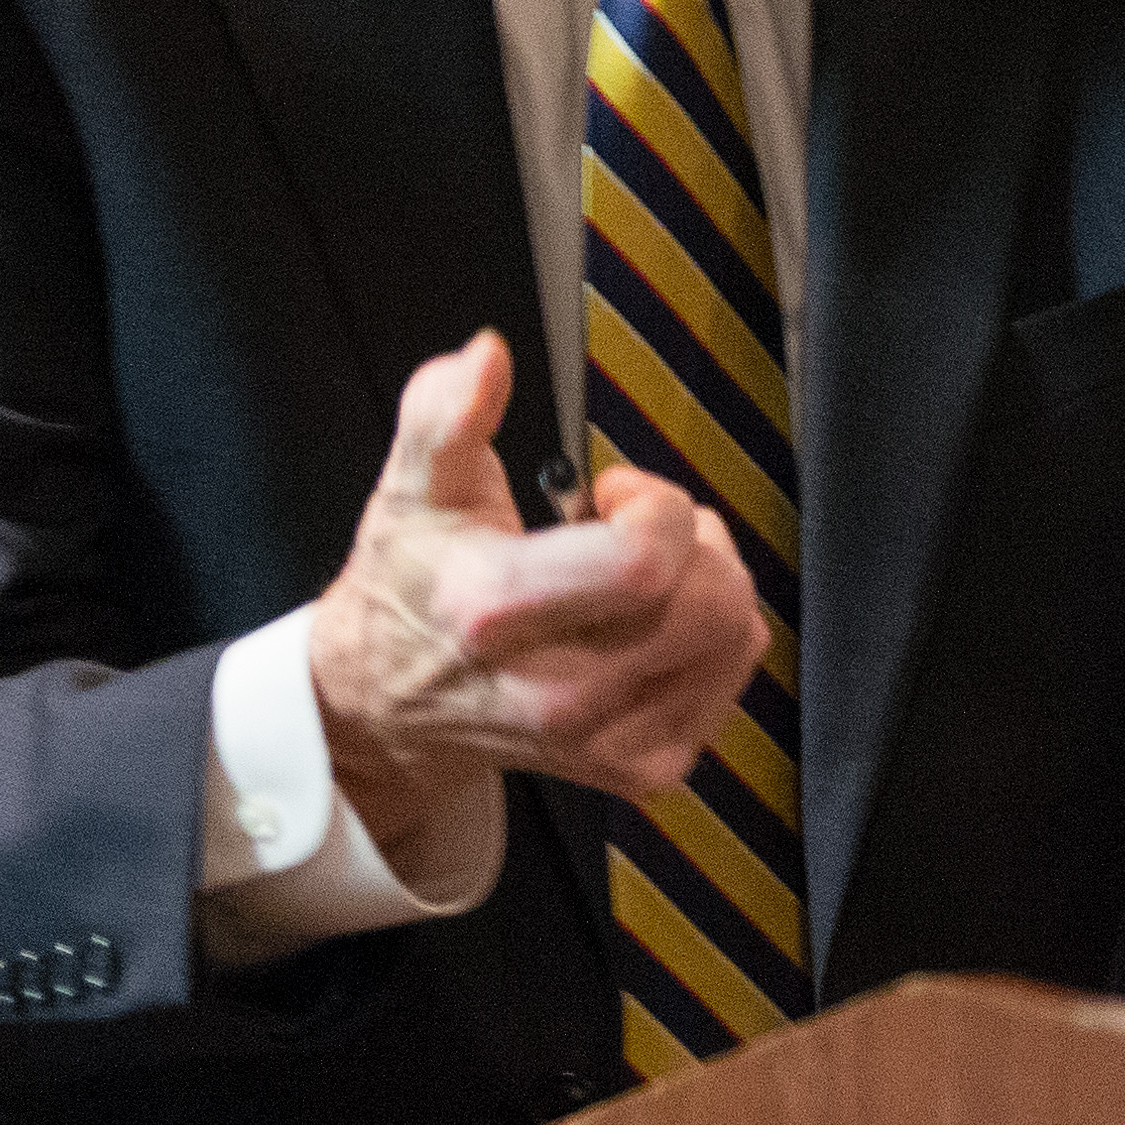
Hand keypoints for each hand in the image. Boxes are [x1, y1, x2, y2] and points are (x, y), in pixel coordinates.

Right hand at [306, 331, 768, 851]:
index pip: (648, 561)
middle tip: (634, 532)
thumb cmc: (414, 581)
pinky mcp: (640, 769)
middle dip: (692, 540)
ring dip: (707, 584)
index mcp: (497, 612)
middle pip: (713, 601)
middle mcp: (555, 695)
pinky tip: (647, 628)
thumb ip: (446, 412)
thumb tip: (487, 355)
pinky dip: (710, 638)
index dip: (653, 502)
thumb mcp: (415, 485)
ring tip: (640, 578)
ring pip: (736, 636)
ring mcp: (602, 742)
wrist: (388, 704)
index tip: (611, 492)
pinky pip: (732, 676)